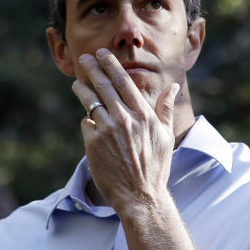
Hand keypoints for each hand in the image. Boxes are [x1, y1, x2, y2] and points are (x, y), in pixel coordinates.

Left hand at [71, 48, 179, 216]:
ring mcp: (107, 130)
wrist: (140, 195)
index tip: (102, 54)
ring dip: (83, 89)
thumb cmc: (155, 167)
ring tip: (78, 83)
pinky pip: (86, 124)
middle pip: (104, 86)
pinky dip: (88, 121)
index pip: (124, 82)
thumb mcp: (165, 136)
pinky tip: (90, 123)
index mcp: (143, 115)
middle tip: (85, 58)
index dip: (111, 65)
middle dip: (93, 68)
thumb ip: (165, 109)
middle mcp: (125, 119)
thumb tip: (172, 87)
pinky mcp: (93, 142)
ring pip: (90, 101)